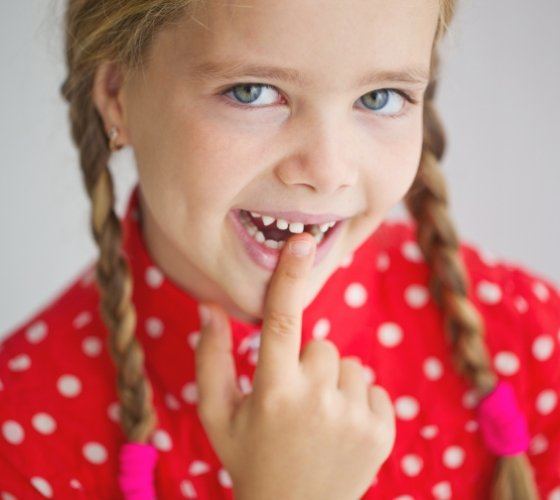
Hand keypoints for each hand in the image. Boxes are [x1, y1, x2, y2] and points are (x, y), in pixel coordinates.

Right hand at [195, 232, 395, 499]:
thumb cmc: (249, 458)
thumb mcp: (217, 414)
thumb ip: (210, 358)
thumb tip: (209, 307)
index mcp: (272, 392)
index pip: (281, 322)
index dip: (288, 277)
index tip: (300, 242)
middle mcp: (316, 401)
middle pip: (321, 346)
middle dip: (307, 363)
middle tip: (293, 400)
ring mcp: (354, 418)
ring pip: (349, 365)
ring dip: (333, 382)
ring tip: (317, 419)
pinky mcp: (382, 432)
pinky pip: (373, 387)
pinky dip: (358, 401)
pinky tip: (340, 430)